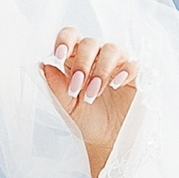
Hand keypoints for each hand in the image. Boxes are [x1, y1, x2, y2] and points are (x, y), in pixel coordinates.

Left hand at [40, 28, 136, 177]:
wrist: (108, 141)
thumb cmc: (87, 120)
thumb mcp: (68, 106)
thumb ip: (56, 86)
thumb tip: (44, 64)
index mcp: (76, 60)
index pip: (71, 36)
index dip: (65, 40)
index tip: (59, 55)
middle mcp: (96, 58)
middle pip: (90, 43)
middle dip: (83, 63)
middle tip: (78, 86)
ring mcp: (116, 65)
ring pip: (111, 49)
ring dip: (101, 70)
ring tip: (95, 92)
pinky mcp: (134, 75)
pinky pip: (132, 63)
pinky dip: (124, 71)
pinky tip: (116, 84)